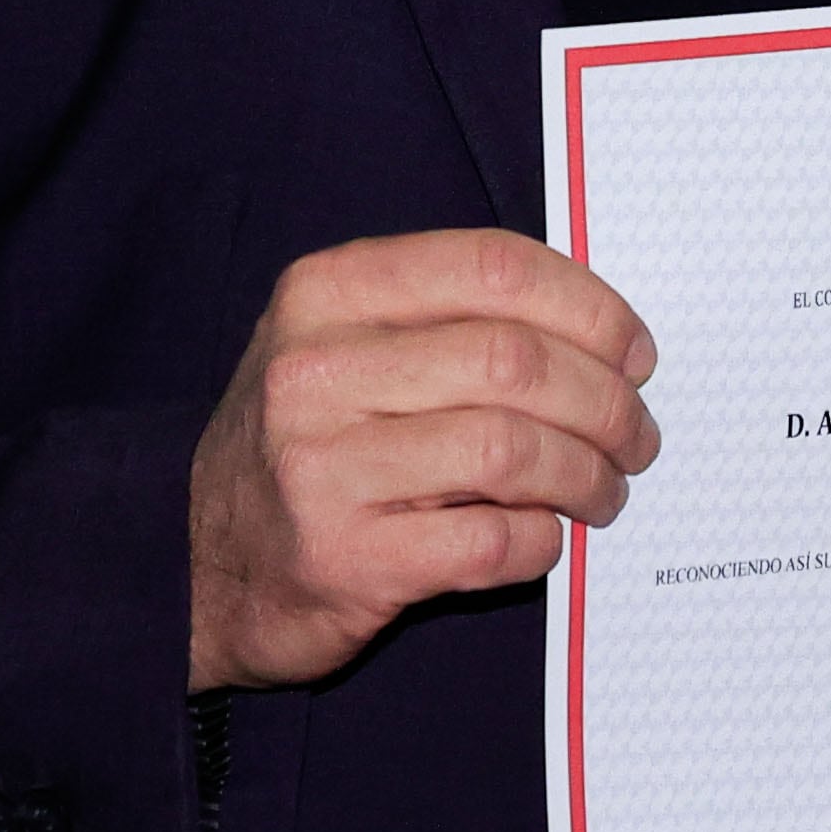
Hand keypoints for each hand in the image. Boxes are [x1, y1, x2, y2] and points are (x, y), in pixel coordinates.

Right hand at [186, 230, 659, 691]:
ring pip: (511, 450)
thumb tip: (601, 331)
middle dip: (604, 401)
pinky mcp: (344, 560)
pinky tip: (544, 538)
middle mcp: (316, 370)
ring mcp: (322, 468)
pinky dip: (540, 541)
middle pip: (513, 361)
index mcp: (326, 292)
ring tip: (604, 490)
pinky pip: (489, 542)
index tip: (635, 352)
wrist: (194, 564)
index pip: (492, 268)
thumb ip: (448, 316)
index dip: (590, 307)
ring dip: (585, 474)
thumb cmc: (307, 443)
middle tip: (635, 436)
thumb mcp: (344, 343)